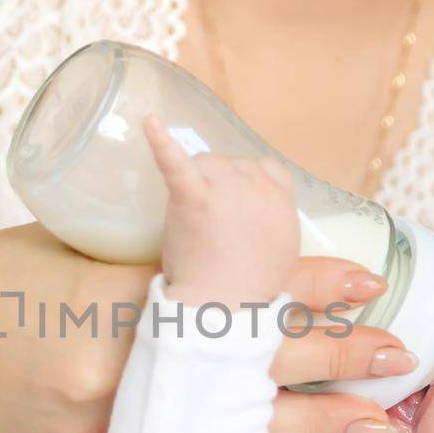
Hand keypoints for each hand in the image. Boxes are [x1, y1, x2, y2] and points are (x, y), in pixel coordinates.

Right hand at [0, 224, 417, 432]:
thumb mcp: (53, 247)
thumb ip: (132, 254)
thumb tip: (210, 248)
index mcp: (101, 299)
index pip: (223, 287)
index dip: (299, 281)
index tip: (360, 276)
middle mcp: (110, 368)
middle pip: (239, 360)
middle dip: (328, 355)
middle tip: (396, 350)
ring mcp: (99, 422)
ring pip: (222, 415)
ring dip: (306, 418)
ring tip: (374, 420)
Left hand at [142, 116, 297, 306]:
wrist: (225, 310)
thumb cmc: (249, 289)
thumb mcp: (283, 252)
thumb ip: (274, 220)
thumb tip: (259, 209)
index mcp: (283, 200)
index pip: (264, 168)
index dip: (247, 184)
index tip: (236, 210)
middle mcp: (258, 187)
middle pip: (230, 164)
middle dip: (216, 187)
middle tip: (209, 228)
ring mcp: (227, 190)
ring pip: (205, 162)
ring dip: (196, 182)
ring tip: (192, 222)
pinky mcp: (194, 198)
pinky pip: (177, 163)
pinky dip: (161, 142)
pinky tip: (150, 122)